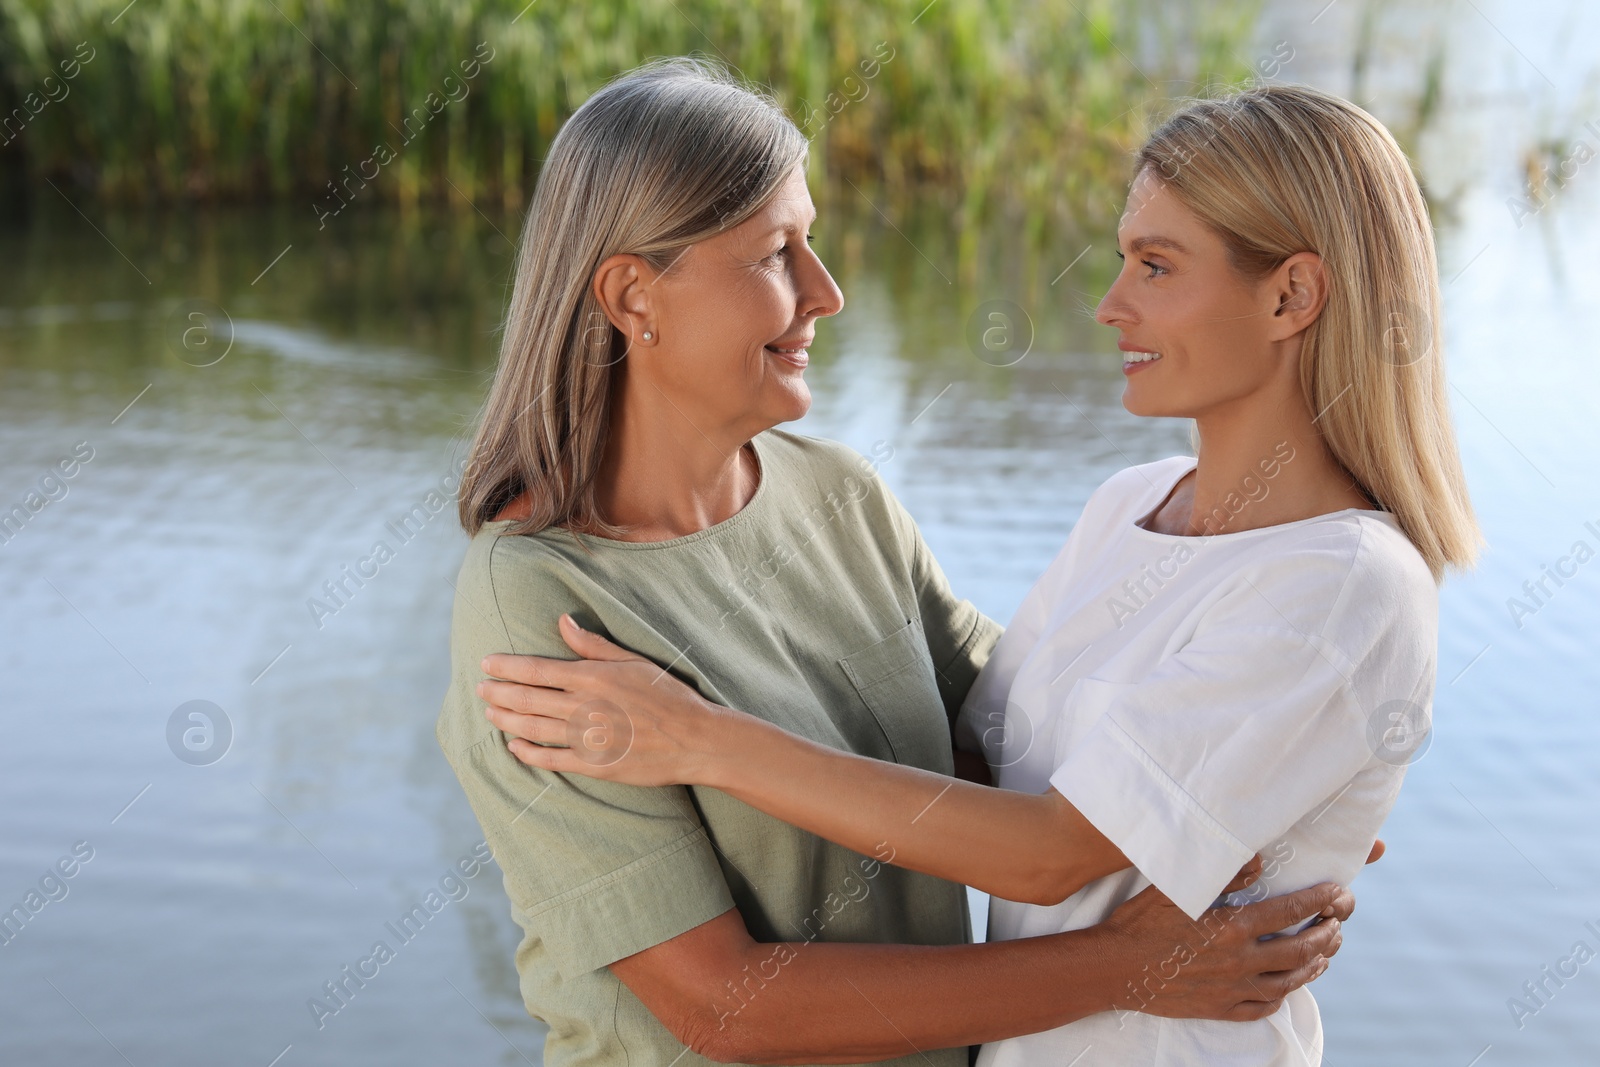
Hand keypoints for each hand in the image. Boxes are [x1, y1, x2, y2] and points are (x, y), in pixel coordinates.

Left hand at [479, 615, 734, 786]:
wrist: (695, 739)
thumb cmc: (668, 695)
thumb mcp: (634, 660)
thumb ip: (593, 644)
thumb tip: (563, 621)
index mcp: (592, 677)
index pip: (536, 669)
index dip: (507, 667)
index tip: (486, 663)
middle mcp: (583, 707)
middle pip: (527, 699)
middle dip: (498, 693)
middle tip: (478, 689)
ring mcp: (586, 738)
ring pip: (532, 728)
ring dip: (506, 721)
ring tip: (489, 714)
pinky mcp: (593, 765)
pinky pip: (550, 759)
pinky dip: (528, 754)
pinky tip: (514, 748)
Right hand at [1101, 858, 1349, 1022]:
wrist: (1113, 969)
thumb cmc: (1140, 922)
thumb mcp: (1176, 889)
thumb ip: (1223, 874)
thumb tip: (1260, 860)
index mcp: (1232, 927)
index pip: (1291, 911)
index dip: (1319, 901)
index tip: (1338, 894)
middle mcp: (1240, 961)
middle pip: (1300, 949)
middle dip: (1327, 935)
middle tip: (1338, 925)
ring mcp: (1232, 990)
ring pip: (1288, 981)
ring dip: (1313, 966)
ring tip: (1325, 954)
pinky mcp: (1219, 1009)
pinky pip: (1262, 1007)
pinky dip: (1282, 996)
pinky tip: (1287, 987)